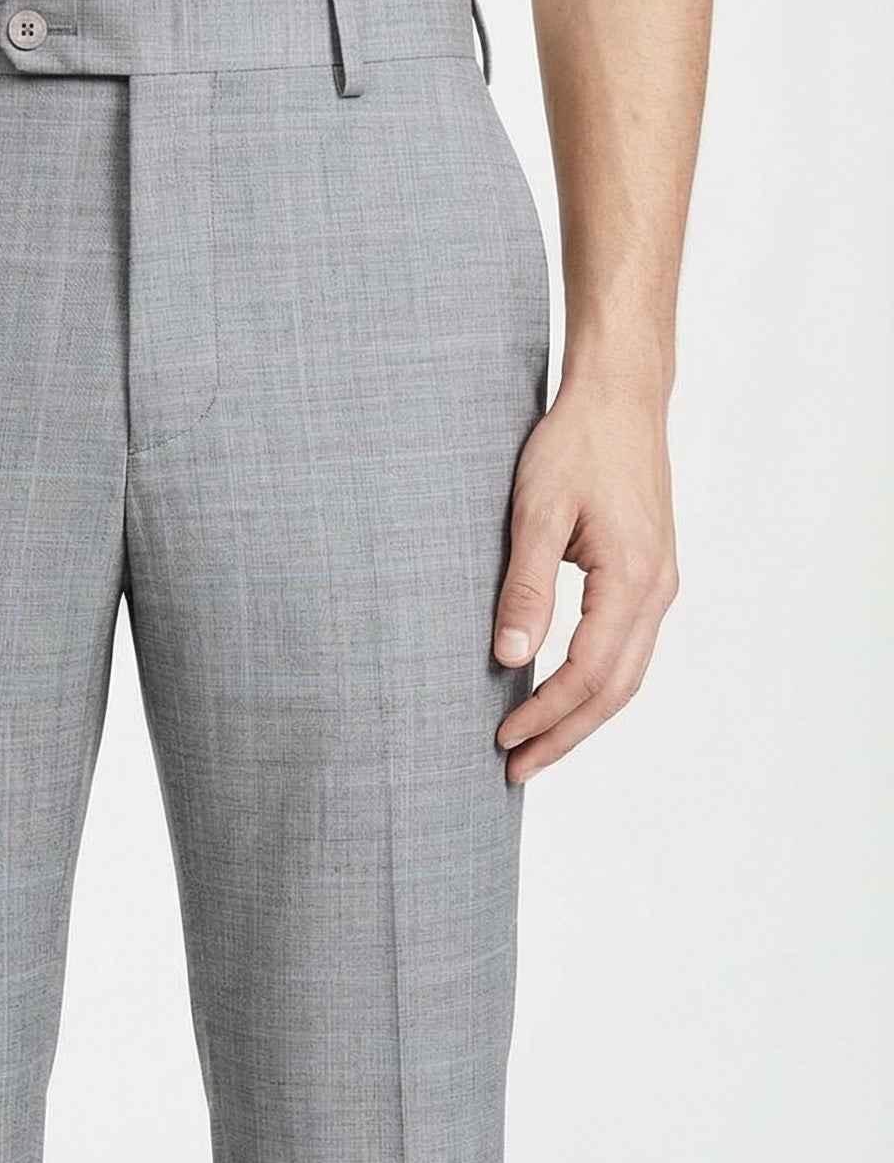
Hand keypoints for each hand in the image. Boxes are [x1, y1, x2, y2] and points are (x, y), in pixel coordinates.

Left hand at [493, 373, 679, 780]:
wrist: (621, 394)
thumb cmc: (577, 442)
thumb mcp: (537, 511)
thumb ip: (526, 588)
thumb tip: (509, 658)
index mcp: (631, 577)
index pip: (588, 673)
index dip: (545, 714)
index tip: (503, 739)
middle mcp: (657, 588)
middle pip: (615, 690)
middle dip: (564, 735)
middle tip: (516, 769)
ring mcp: (660, 584)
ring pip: (627, 676)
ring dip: (582, 718)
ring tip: (536, 747)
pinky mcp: (651, 575)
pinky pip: (629, 650)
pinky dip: (596, 686)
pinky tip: (562, 698)